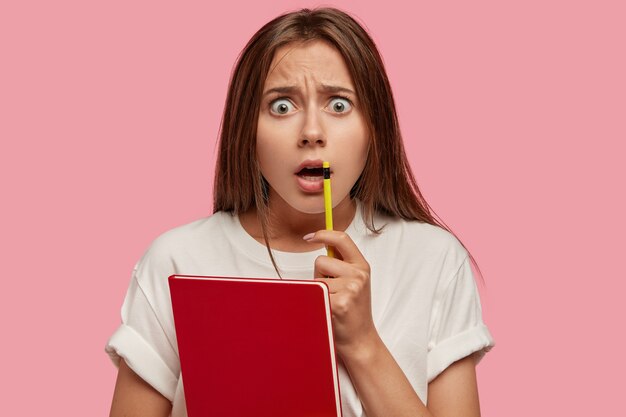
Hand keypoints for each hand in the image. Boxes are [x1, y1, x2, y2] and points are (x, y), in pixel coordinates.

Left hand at [304, 230, 378, 357]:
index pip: (342, 239)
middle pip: (321, 260)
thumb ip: (342, 263)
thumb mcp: (354, 282)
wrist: (360, 340)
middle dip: (319, 274)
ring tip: (332, 302)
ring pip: (316, 278)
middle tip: (332, 291)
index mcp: (362, 266)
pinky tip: (329, 311)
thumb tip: (321, 240)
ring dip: (318, 290)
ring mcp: (351, 289)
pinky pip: (315, 294)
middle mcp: (358, 275)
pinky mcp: (340, 303)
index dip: (323, 234)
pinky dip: (316, 302)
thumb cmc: (353, 311)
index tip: (310, 237)